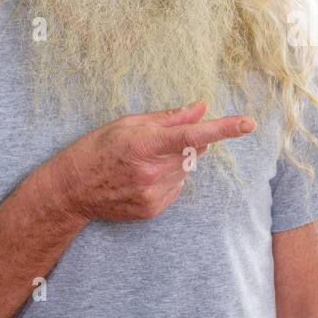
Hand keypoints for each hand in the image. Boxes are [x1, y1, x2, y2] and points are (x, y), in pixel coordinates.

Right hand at [48, 101, 254, 222]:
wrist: (70, 192)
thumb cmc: (96, 150)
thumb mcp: (127, 124)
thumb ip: (168, 118)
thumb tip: (201, 108)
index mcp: (143, 145)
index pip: (192, 135)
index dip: (223, 128)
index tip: (248, 123)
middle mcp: (151, 172)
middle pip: (193, 151)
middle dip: (190, 140)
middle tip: (162, 139)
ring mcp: (153, 194)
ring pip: (186, 169)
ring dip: (175, 161)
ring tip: (143, 162)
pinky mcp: (153, 210)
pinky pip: (177, 187)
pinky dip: (168, 178)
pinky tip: (142, 178)